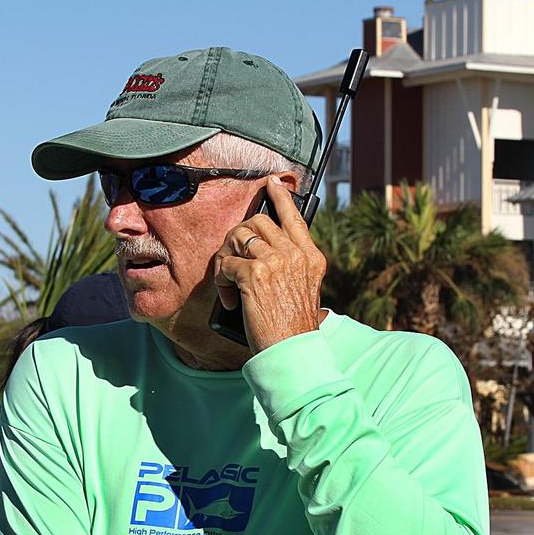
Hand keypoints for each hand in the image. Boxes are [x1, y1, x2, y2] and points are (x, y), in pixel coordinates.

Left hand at [213, 178, 325, 352]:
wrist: (293, 351)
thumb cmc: (293, 328)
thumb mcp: (304, 292)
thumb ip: (290, 268)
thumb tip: (259, 251)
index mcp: (311, 258)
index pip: (295, 217)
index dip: (281, 198)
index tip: (271, 183)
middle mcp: (295, 254)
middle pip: (258, 223)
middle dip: (238, 238)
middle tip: (231, 260)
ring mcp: (276, 261)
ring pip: (239, 237)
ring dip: (227, 258)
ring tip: (230, 282)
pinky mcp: (254, 274)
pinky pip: (226, 263)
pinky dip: (222, 282)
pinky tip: (230, 300)